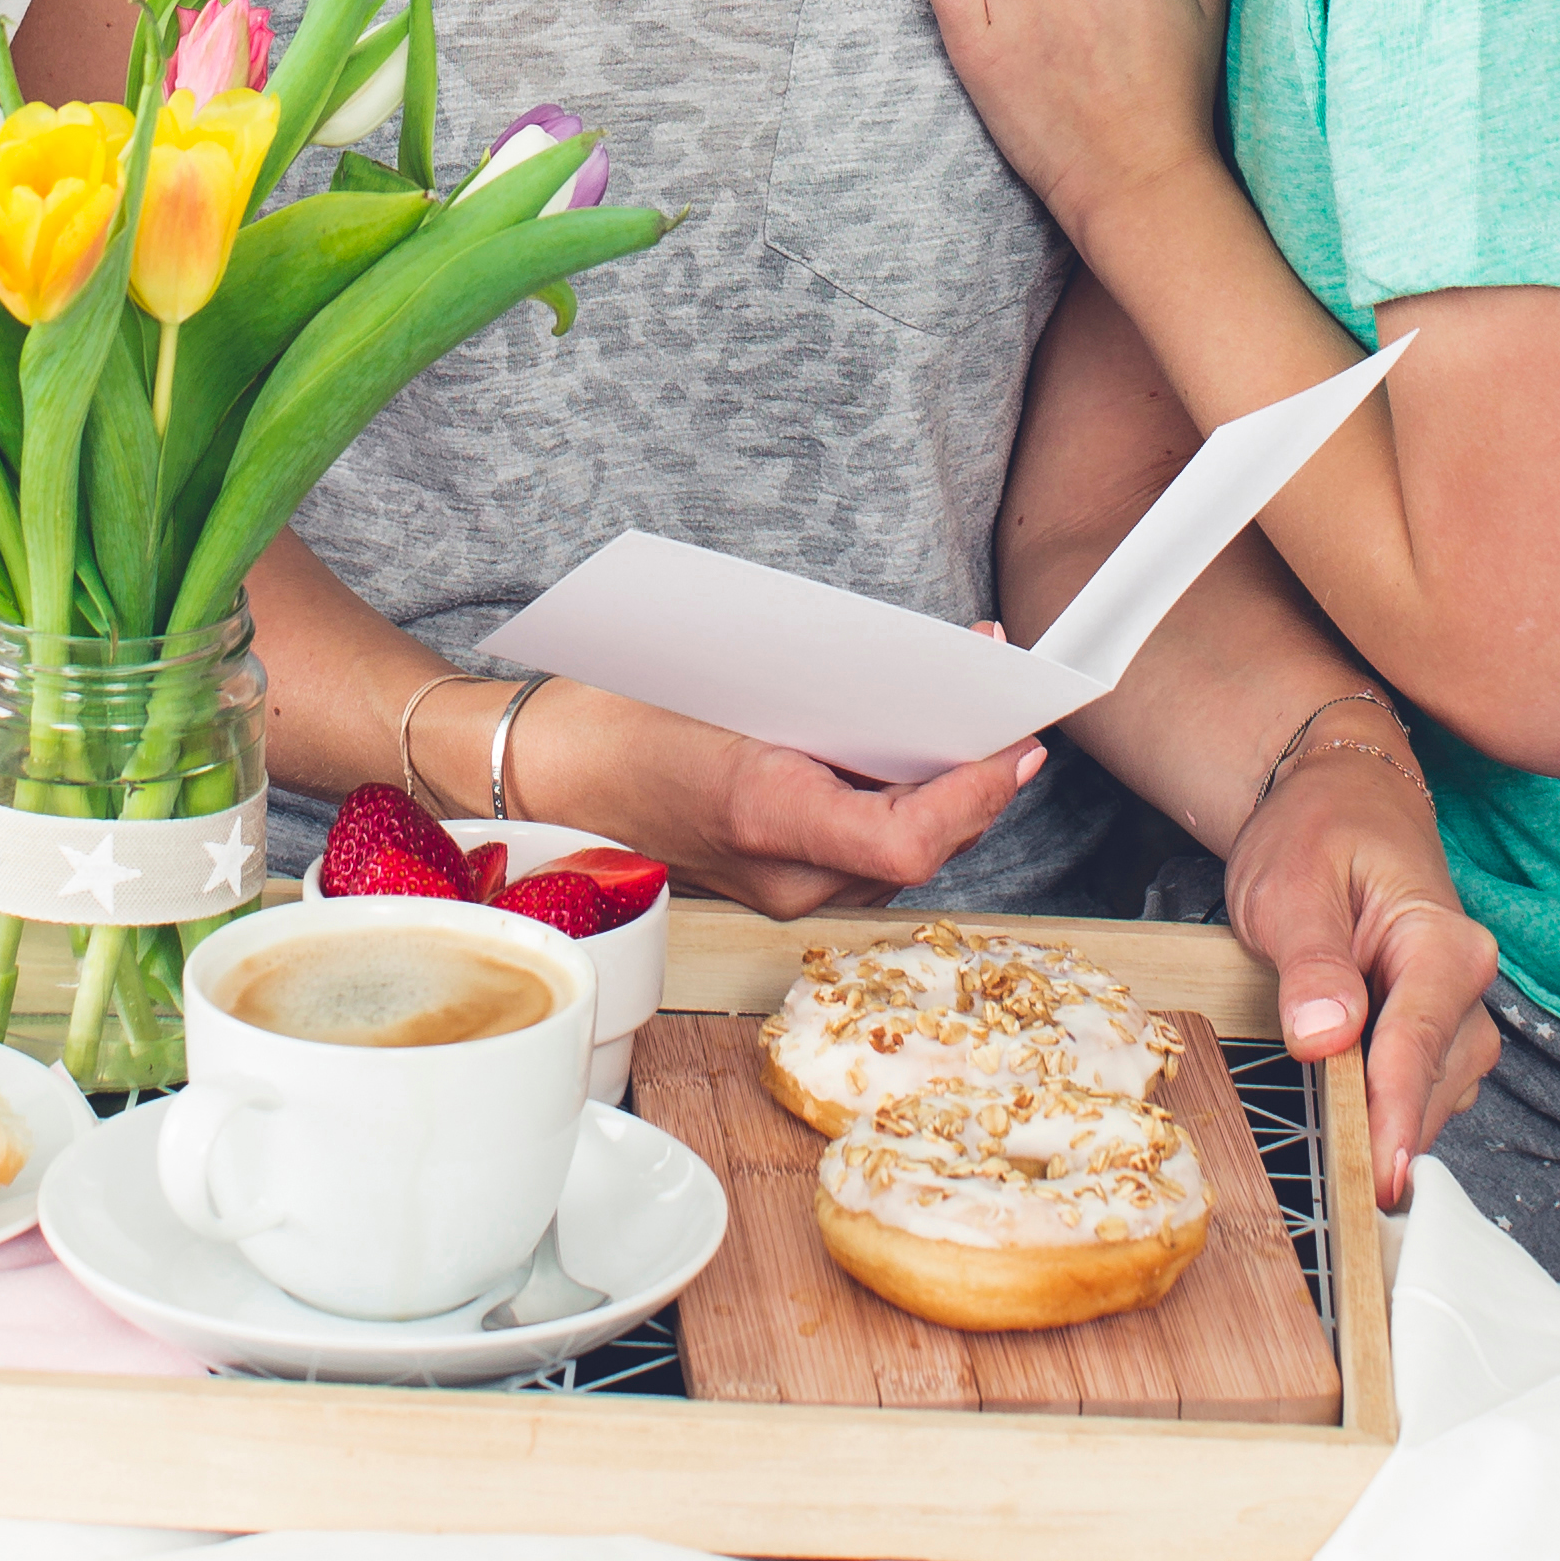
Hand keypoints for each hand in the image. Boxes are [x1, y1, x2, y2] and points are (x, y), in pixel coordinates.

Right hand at [516, 675, 1043, 920]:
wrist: (545, 774)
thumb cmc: (619, 714)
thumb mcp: (726, 678)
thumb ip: (827, 684)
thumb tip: (923, 668)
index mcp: (767, 816)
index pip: (909, 839)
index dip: (977, 793)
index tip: (1015, 742)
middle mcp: (784, 876)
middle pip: (925, 847)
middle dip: (978, 781)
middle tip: (1012, 712)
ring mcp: (782, 892)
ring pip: (904, 857)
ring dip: (948, 797)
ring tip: (974, 728)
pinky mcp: (779, 886)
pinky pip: (869, 857)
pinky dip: (905, 810)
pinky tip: (914, 762)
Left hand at [1223, 740, 1499, 1213]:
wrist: (1336, 798)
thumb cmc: (1316, 830)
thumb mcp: (1292, 887)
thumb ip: (1312, 963)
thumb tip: (1324, 1036)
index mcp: (1440, 938)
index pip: (1421, 1040)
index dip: (1399, 1114)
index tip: (1382, 1174)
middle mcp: (1466, 977)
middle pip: (1438, 1077)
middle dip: (1395, 1131)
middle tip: (1346, 1187)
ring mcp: (1455, 1005)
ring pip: (1438, 1088)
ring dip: (1394, 1122)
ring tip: (1341, 1153)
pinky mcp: (1434, 1023)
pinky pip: (1423, 1082)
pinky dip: (1390, 1107)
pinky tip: (1351, 1115)